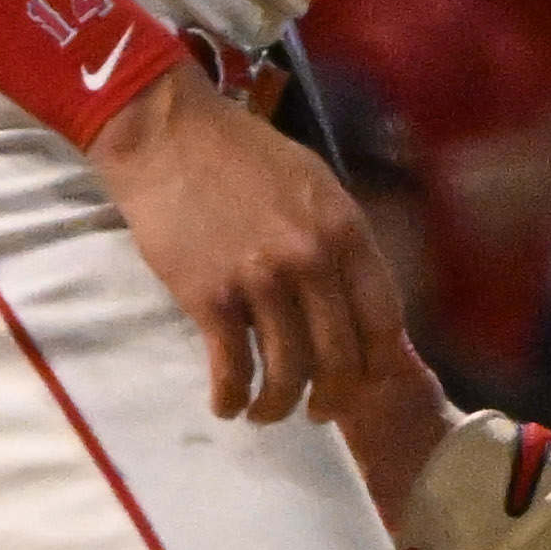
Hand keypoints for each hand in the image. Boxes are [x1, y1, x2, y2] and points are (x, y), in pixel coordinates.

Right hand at [94, 69, 401, 427]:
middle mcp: (312, 261)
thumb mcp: (312, 184)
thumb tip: (348, 297)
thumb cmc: (239, 155)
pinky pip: (232, 367)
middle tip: (318, 412)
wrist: (167, 136)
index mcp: (345, 231)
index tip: (365, 382)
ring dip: (277, 406)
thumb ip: (336, 239)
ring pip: (288, 372)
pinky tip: (225, 406)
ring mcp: (261, 281)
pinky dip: (230, 398)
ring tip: (265, 413)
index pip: (383, 320)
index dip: (377, 363)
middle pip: (341, 357)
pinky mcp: (210, 297)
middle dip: (332, 399)